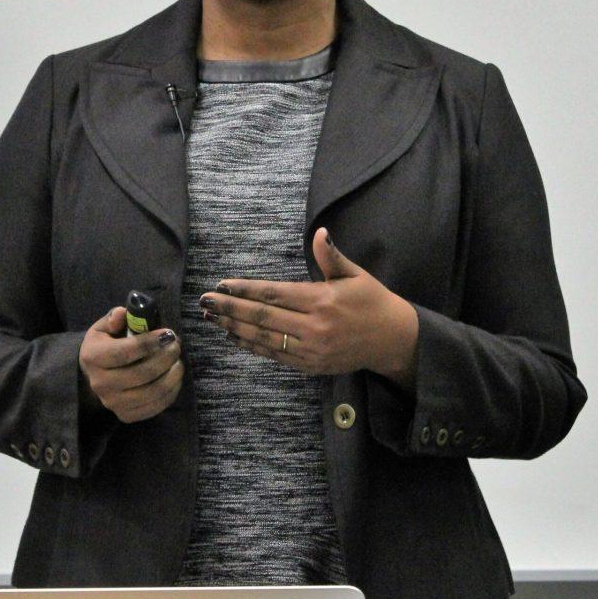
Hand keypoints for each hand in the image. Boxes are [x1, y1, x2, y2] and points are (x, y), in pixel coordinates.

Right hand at [78, 306, 184, 422]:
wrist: (94, 375)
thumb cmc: (104, 345)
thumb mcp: (103, 327)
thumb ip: (114, 318)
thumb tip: (123, 313)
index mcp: (93, 357)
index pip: (125, 352)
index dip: (150, 343)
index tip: (168, 333)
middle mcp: (100, 383)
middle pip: (142, 374)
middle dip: (166, 357)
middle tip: (177, 344)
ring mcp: (113, 403)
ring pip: (152, 392)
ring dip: (172, 375)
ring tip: (178, 360)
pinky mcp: (126, 416)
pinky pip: (156, 406)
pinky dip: (171, 391)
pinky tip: (175, 377)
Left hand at [198, 228, 418, 381]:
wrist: (393, 340)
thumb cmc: (372, 301)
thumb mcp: (355, 274)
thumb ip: (331, 256)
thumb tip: (319, 233)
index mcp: (322, 300)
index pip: (274, 294)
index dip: (245, 290)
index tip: (222, 285)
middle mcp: (314, 327)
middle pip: (263, 317)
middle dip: (230, 309)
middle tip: (204, 302)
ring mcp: (311, 350)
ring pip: (264, 338)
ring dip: (234, 328)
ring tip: (211, 318)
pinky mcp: (311, 365)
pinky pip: (275, 355)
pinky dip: (252, 346)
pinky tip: (234, 336)